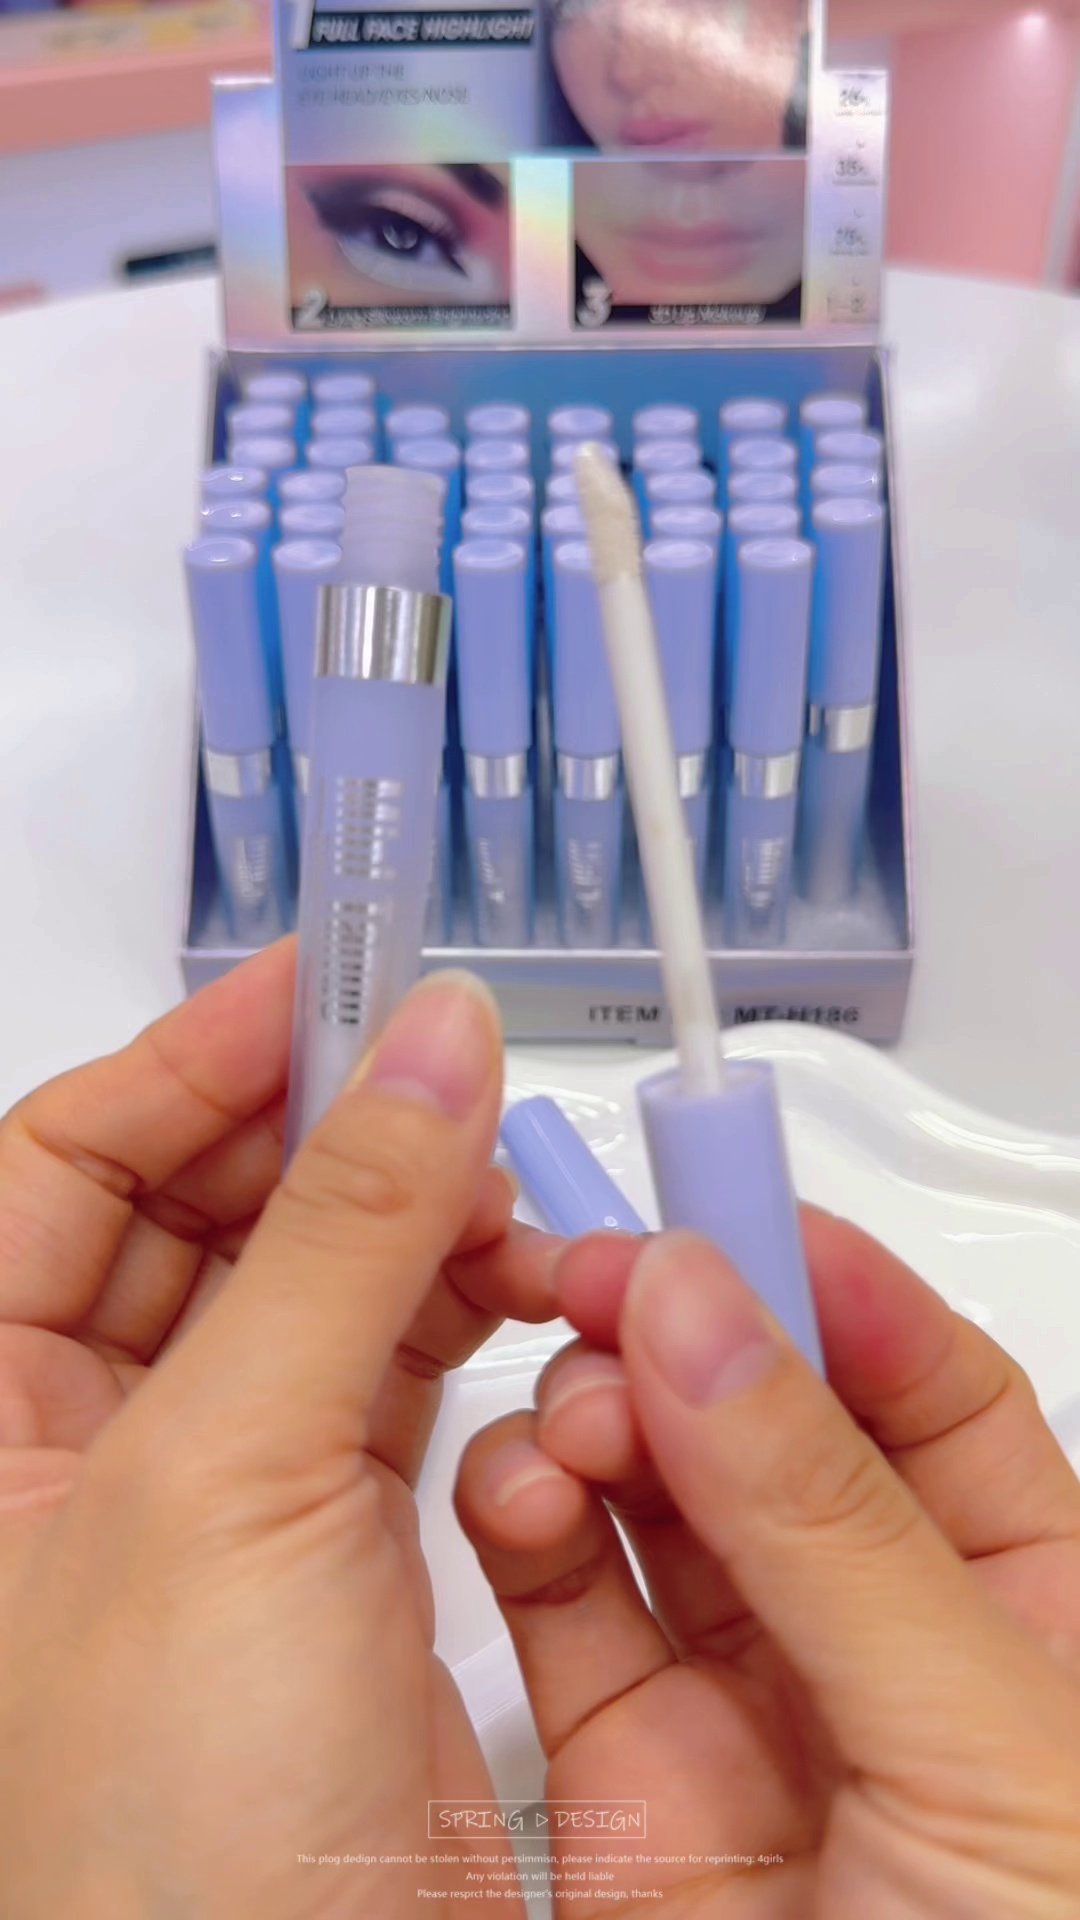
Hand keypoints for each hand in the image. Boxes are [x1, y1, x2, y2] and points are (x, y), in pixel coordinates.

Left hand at [0, 946, 560, 1918]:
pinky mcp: (330, 1556)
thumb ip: (338, 1238)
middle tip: (443, 1073)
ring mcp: (213, 1499)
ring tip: (502, 1197)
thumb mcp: (229, 1481)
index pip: (63, 1161)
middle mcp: (76, 1446)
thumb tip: (426, 1055)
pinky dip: (456, 1323)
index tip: (330, 986)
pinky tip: (511, 1297)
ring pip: (306, 1288)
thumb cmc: (148, 1850)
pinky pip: (385, 1380)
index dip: (193, 1059)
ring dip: (411, 1229)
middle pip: (194, 1210)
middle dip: (322, 1135)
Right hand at [457, 1216, 1079, 1916]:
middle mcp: (876, 1641)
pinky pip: (558, 1603)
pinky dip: (521, 1518)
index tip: (732, 1212)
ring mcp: (744, 1707)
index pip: (931, 1390)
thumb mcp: (983, 1744)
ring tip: (579, 1412)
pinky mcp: (621, 1782)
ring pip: (650, 1491)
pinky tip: (521, 1491)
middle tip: (613, 1281)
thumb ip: (833, 1529)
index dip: (832, 1286)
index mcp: (1025, 1613)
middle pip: (769, 1419)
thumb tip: (710, 1318)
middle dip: (687, 1332)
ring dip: (596, 1413)